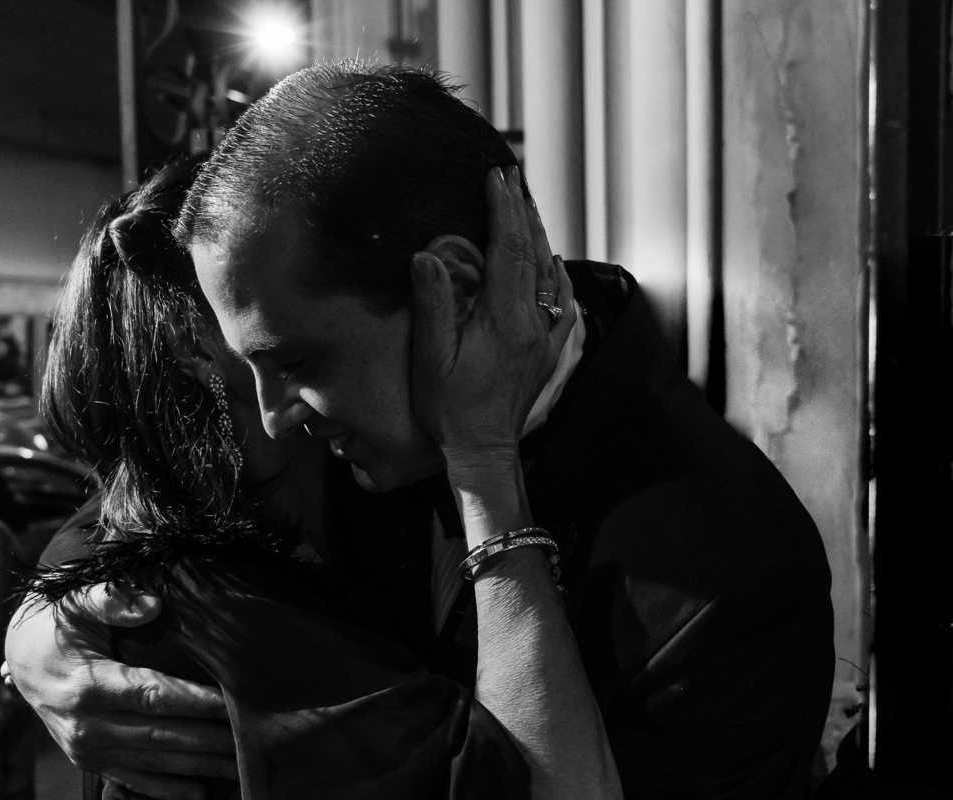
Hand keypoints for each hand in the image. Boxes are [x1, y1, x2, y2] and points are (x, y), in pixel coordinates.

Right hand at [4, 583, 237, 799]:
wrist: (20, 659)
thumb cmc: (58, 624)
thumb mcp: (78, 601)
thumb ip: (112, 599)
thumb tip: (152, 605)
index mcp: (89, 685)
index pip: (154, 695)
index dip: (196, 701)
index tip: (233, 701)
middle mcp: (87, 725)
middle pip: (162, 734)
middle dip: (210, 738)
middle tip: (252, 739)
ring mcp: (87, 749)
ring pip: (154, 762)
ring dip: (199, 766)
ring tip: (240, 767)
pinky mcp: (88, 762)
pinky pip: (133, 780)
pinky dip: (167, 789)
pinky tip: (200, 791)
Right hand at [410, 166, 577, 470]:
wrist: (484, 451)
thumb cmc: (450, 408)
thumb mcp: (430, 358)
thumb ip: (433, 305)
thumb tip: (427, 256)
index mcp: (504, 319)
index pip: (508, 250)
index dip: (503, 209)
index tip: (496, 177)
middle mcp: (532, 322)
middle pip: (533, 253)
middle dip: (522, 210)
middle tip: (511, 176)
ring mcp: (545, 337)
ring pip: (548, 274)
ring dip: (537, 235)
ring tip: (527, 205)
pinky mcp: (548, 352)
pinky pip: (562, 303)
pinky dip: (556, 275)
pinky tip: (552, 262)